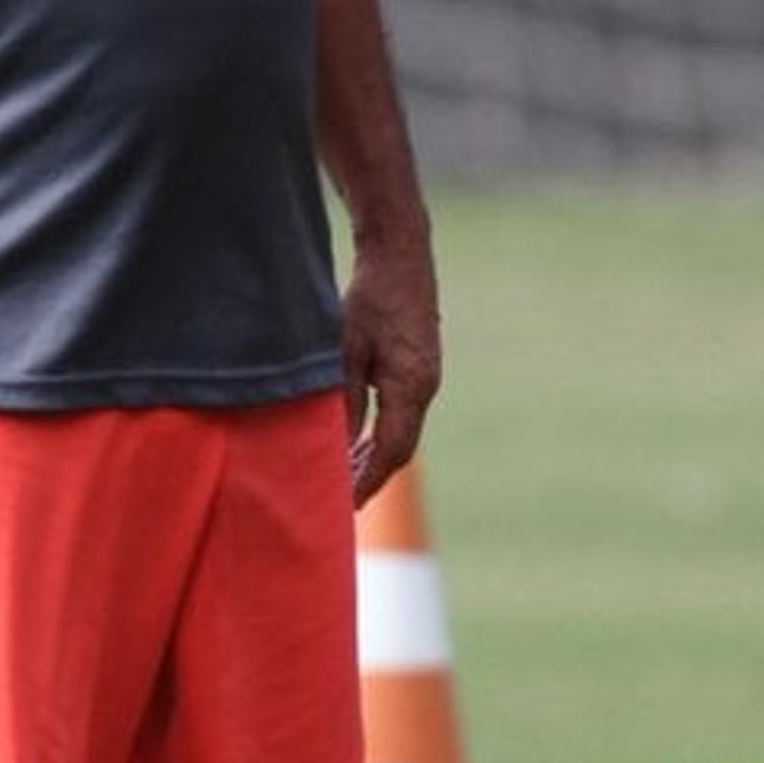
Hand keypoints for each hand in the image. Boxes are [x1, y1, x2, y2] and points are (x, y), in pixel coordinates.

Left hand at [341, 230, 441, 507]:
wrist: (401, 254)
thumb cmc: (369, 298)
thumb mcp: (345, 351)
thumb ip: (343, 402)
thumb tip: (337, 447)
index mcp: (411, 388)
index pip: (391, 452)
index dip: (368, 482)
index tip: (345, 508)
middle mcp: (426, 388)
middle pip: (399, 450)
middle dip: (370, 478)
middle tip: (340, 506)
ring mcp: (426, 379)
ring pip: (401, 434)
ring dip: (374, 458)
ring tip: (344, 481)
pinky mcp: (420, 368)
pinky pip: (401, 415)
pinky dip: (379, 435)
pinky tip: (357, 443)